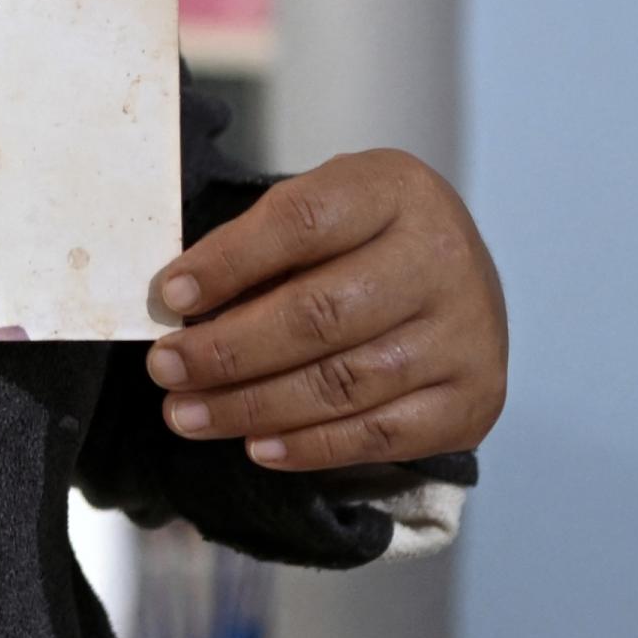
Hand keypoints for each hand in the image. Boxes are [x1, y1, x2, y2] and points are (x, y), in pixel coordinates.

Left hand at [143, 149, 505, 472]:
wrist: (457, 274)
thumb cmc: (363, 238)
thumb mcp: (319, 209)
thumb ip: (257, 248)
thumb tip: (181, 307)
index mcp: (396, 190)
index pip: (301, 224)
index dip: (228, 263)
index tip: (168, 296)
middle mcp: (442, 259)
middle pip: (319, 315)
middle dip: (227, 350)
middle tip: (165, 370)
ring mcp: (466, 335)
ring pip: (343, 383)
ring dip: (252, 406)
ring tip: (187, 415)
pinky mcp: (473, 399)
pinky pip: (380, 436)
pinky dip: (310, 447)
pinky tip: (256, 446)